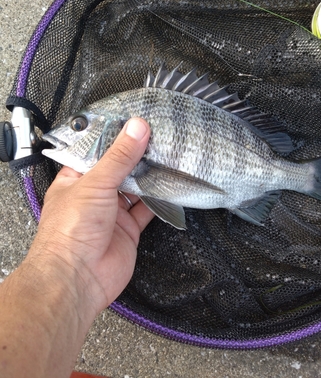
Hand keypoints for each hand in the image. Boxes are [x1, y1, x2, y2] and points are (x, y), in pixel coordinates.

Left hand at [27, 117, 152, 322]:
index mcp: (76, 179)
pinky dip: (159, 199)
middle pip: (120, 169)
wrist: (78, 279)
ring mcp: (112, 213)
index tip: (136, 121)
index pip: (98, 151)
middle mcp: (94, 195)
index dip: (116, 137)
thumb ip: (119, 156)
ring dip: (150, 176)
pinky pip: (147, 210)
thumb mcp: (95, 183)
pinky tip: (170, 186)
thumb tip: (136, 128)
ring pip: (135, 188)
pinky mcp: (129, 229)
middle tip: (158, 136)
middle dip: (137, 156)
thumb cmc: (70, 231)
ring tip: (167, 156)